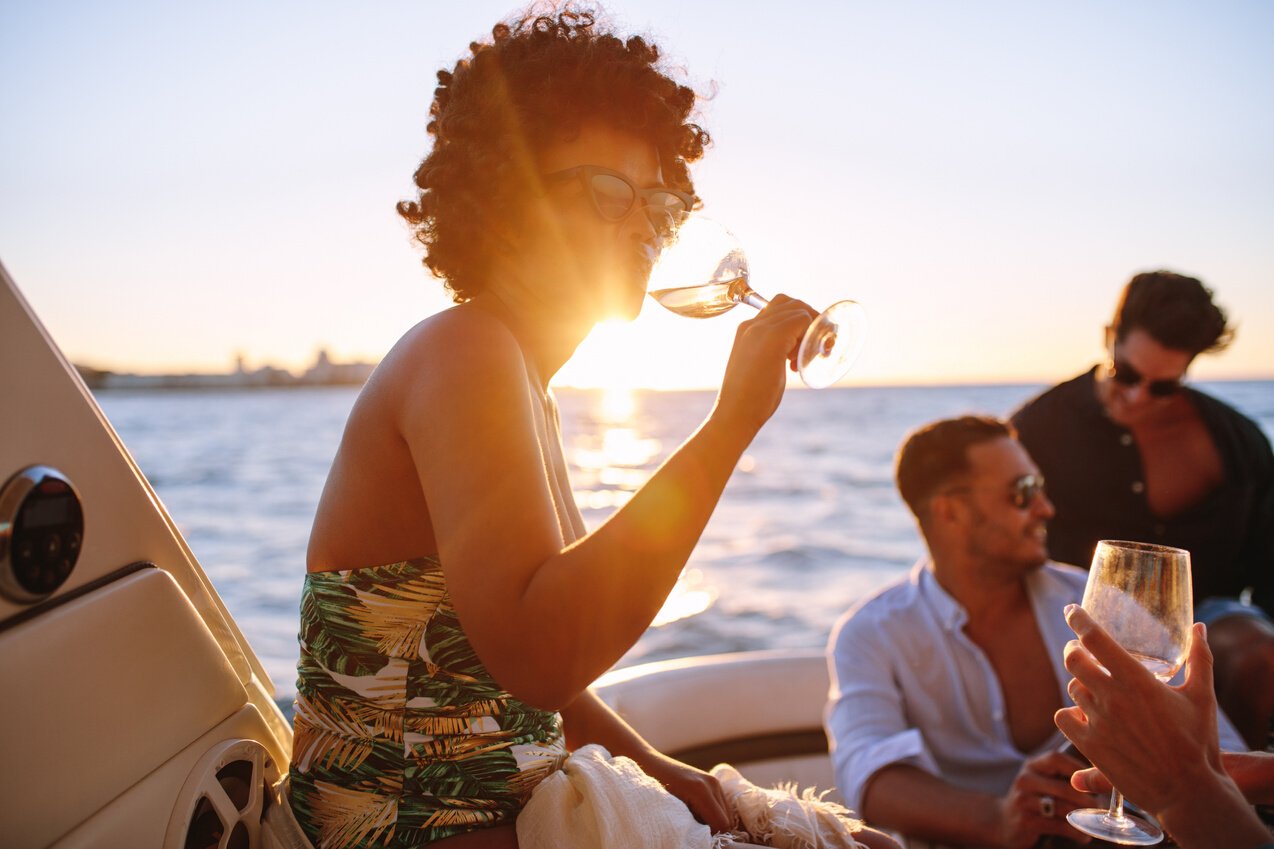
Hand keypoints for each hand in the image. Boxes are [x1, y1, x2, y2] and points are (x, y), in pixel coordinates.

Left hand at [632, 748, 733, 832]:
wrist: (648, 763)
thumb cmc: (653, 789)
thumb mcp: (670, 810)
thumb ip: (689, 825)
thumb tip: (702, 839)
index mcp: (701, 791)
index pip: (721, 824)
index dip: (711, 837)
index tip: (696, 839)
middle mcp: (712, 783)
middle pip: (727, 820)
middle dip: (713, 829)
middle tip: (694, 831)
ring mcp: (713, 780)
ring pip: (726, 813)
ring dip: (713, 821)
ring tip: (693, 821)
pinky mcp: (712, 781)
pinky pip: (721, 805)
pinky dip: (713, 813)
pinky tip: (696, 812)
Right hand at [713, 294, 816, 434]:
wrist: (734, 414)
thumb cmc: (748, 400)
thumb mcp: (759, 369)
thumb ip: (772, 356)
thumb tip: (793, 356)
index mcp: (746, 330)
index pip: (778, 309)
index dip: (796, 324)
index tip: (798, 351)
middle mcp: (752, 324)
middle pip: (790, 303)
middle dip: (808, 320)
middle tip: (810, 349)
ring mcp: (762, 329)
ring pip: (799, 309)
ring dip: (812, 330)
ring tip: (805, 359)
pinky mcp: (774, 338)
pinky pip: (804, 321)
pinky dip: (812, 336)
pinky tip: (803, 361)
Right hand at [992, 749, 1096, 847]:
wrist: (1002, 821)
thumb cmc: (1034, 800)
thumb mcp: (1043, 781)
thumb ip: (1065, 778)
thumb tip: (1101, 781)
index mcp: (1032, 766)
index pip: (1057, 759)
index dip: (1080, 770)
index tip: (1096, 783)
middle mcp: (1025, 780)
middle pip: (1066, 788)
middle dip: (1088, 801)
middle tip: (1101, 809)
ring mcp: (1023, 801)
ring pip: (1064, 808)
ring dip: (1084, 818)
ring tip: (1093, 823)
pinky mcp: (1026, 821)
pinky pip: (1058, 826)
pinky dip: (1076, 832)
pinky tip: (1083, 835)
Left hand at [1055, 606, 1224, 817]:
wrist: (1189, 791)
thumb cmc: (1198, 742)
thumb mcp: (1202, 697)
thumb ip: (1199, 659)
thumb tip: (1198, 628)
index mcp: (1137, 680)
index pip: (1095, 639)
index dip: (1079, 620)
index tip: (1071, 611)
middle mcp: (1112, 697)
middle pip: (1073, 660)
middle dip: (1074, 651)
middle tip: (1079, 651)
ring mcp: (1098, 722)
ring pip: (1072, 689)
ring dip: (1080, 684)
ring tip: (1093, 688)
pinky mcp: (1090, 746)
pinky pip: (1063, 718)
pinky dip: (1069, 714)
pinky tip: (1081, 715)